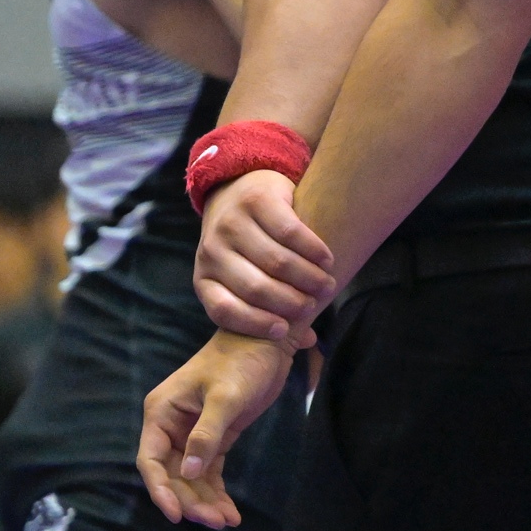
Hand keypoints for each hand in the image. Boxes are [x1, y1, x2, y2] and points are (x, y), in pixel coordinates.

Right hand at [138, 331, 295, 527]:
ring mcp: (192, 433)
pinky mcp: (214, 437)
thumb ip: (207, 433)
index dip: (161, 491)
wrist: (267, 341)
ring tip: (226, 521)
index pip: (152, 461)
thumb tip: (190, 473)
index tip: (177, 515)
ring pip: (191, 478)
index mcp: (162, 412)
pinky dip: (217, 492)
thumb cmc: (242, 360)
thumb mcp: (225, 396)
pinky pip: (209, 472)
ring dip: (205, 501)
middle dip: (191, 500)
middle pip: (173, 475)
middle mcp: (171, 426)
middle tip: (215, 521)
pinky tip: (230, 512)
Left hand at [195, 169, 335, 340]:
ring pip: (277, 261)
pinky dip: (314, 250)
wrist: (238, 189)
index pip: (225, 310)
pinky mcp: (257, 201)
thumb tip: (306, 341)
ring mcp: (232, 224)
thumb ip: (268, 308)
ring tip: (327, 284)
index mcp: (204, 278)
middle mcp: (212, 251)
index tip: (284, 330)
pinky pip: (291, 232)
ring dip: (308, 278)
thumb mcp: (243, 277)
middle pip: (256, 287)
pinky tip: (327, 259)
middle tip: (315, 305)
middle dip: (291, 302)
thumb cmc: (246, 246)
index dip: (255, 324)